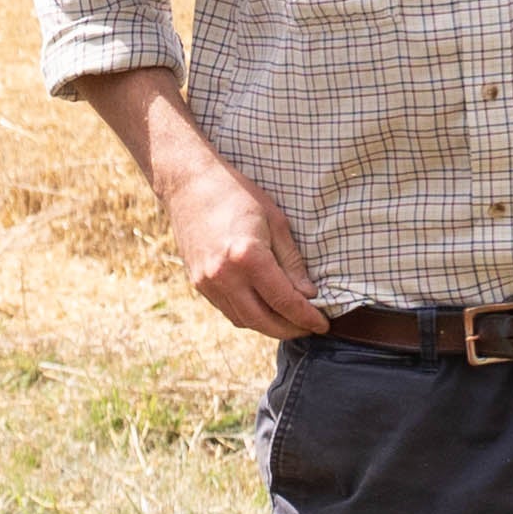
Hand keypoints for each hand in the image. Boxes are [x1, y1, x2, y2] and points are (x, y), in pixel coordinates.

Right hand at [76, 66, 326, 340]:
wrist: (188, 184)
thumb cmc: (237, 195)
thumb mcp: (275, 221)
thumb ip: (291, 262)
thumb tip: (308, 294)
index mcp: (247, 257)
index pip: (285, 301)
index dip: (307, 317)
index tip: (323, 325)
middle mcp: (225, 276)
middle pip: (264, 321)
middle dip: (290, 329)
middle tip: (310, 327)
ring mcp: (207, 283)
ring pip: (244, 320)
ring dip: (269, 327)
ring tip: (291, 322)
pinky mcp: (198, 283)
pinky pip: (229, 311)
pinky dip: (250, 316)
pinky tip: (265, 310)